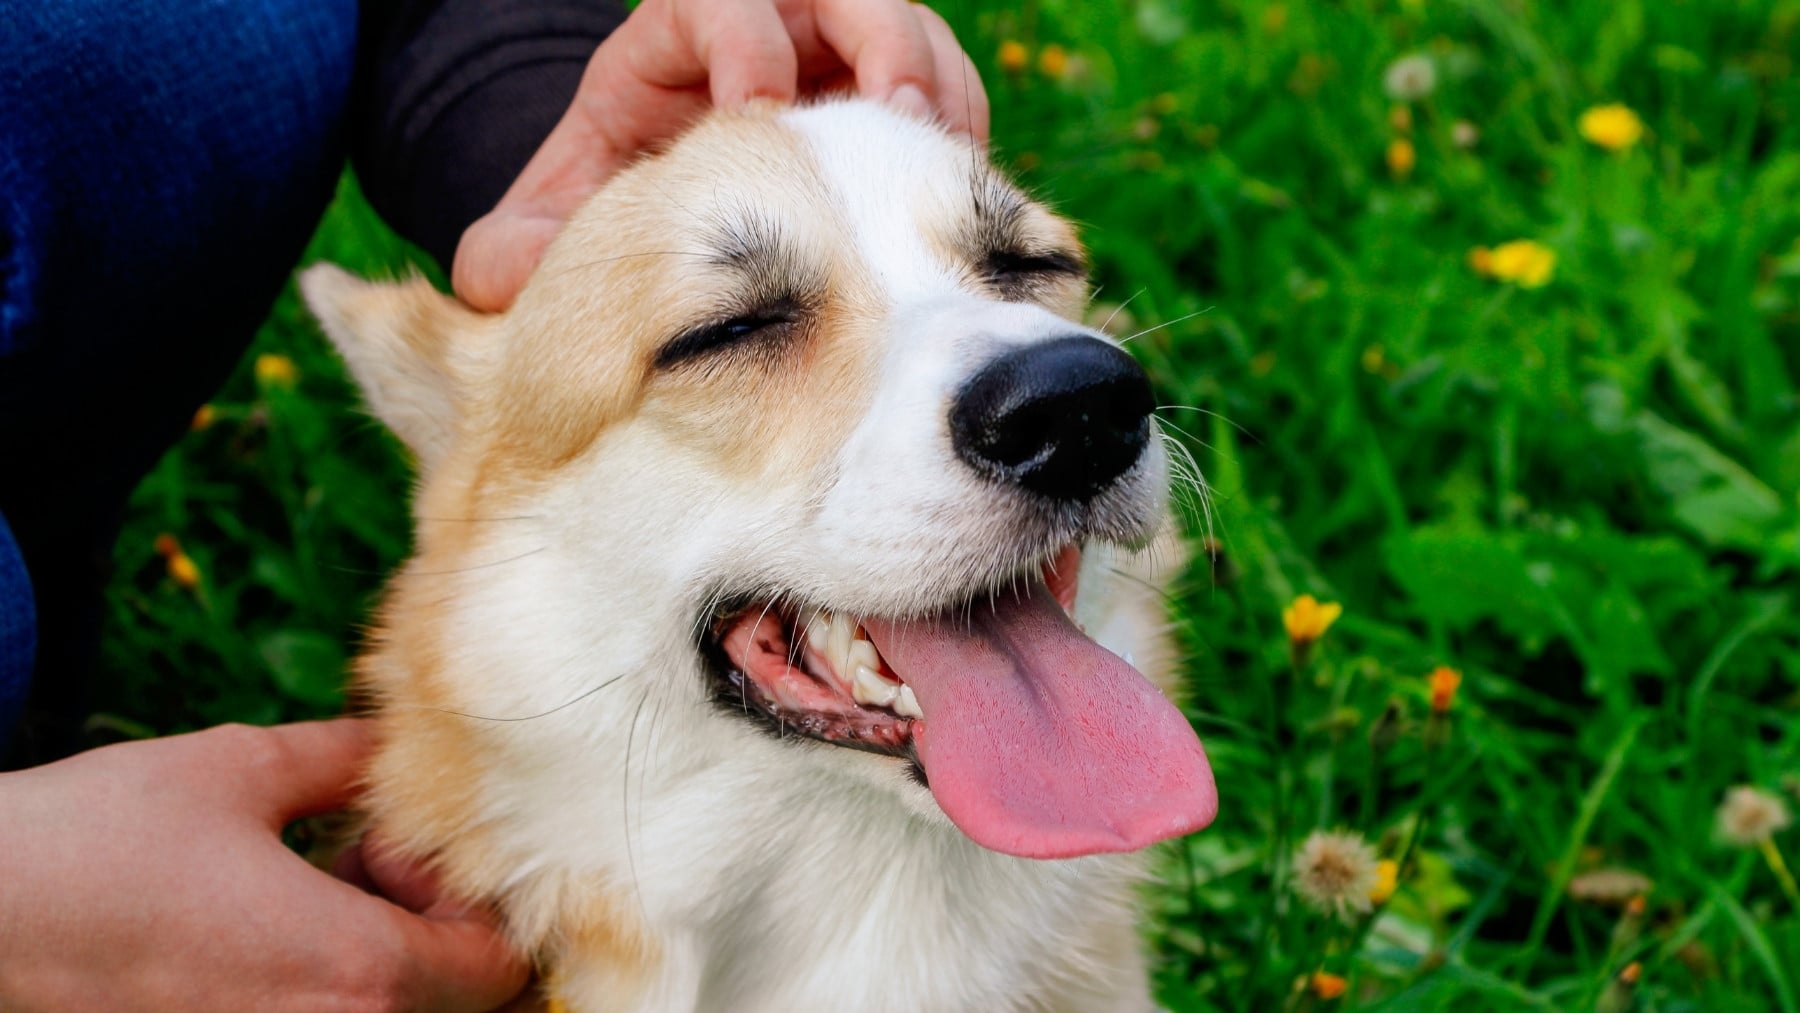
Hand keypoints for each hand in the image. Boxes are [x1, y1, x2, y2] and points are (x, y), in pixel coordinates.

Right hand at [0, 720, 528, 1011]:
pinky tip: (271, 917)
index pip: (498, 968)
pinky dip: (328, 976)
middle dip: (430, 921)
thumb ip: (347, 758)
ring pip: (391, 1011)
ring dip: (381, 949)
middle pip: (453, 998)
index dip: (475, 899)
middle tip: (363, 855)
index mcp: (352, 973)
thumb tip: (401, 735)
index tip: (403, 847)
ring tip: (314, 878)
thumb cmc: (98, 841)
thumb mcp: (240, 769)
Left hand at [453, 0, 989, 310]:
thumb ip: (523, 242)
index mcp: (677, 31)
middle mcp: (769, 22)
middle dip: (876, 39)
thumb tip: (492, 279)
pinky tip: (958, 187)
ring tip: (947, 154)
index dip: (745, 41)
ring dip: (936, 83)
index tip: (761, 114)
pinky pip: (947, 82)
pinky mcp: (891, 91)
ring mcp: (839, 51)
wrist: (678, 201)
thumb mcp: (567, 211)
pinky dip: (959, 126)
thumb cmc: (621, 196)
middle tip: (895, 112)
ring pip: (909, 24)